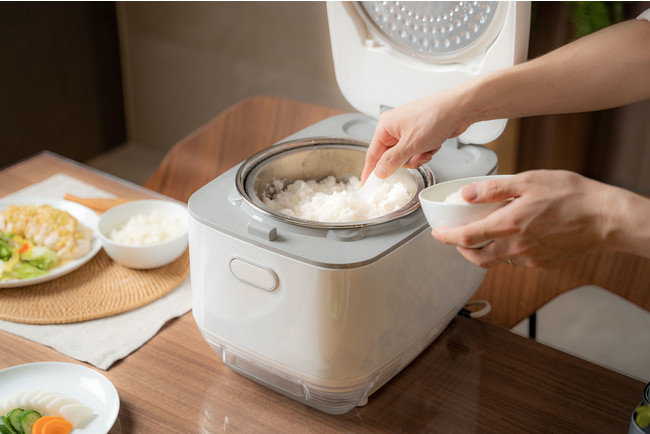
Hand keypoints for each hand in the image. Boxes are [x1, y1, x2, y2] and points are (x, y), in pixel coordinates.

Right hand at [361, 91, 472, 182]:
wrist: (460, 109)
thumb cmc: (435, 117)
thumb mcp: (411, 145)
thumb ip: (392, 161)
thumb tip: (378, 172)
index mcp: (385, 126)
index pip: (372, 154)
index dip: (370, 171)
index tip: (366, 185)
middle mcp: (394, 128)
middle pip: (390, 157)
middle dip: (405, 161)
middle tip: (415, 158)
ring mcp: (407, 131)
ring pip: (405, 157)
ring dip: (417, 157)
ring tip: (427, 150)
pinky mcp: (419, 134)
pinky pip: (416, 152)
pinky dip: (425, 152)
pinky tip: (433, 145)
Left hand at [431, 170, 612, 268]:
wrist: (605, 218)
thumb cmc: (571, 196)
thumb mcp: (528, 181)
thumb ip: (494, 189)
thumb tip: (467, 194)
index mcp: (508, 225)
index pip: (466, 237)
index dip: (447, 237)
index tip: (437, 234)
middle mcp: (516, 247)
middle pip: (477, 257)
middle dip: (462, 249)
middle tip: (457, 240)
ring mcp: (530, 258)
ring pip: (497, 260)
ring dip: (485, 251)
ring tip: (485, 237)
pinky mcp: (543, 264)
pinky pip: (518, 261)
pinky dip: (509, 252)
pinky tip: (516, 238)